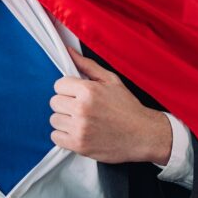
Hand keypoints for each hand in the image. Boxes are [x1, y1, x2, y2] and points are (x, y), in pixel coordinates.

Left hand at [49, 46, 171, 164]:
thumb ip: (87, 65)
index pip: (58, 85)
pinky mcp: (79, 145)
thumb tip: (69, 52)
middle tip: (80, 108)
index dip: (68, 89)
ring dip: (64, 120)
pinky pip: (55, 137)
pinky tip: (77, 132)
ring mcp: (79, 128)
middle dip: (66, 104)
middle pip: (54, 102)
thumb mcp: (111, 80)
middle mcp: (82, 109)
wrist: (143, 135)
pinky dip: (64, 136)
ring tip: (81, 121)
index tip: (76, 94)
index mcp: (88, 90)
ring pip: (54, 120)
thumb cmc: (128, 108)